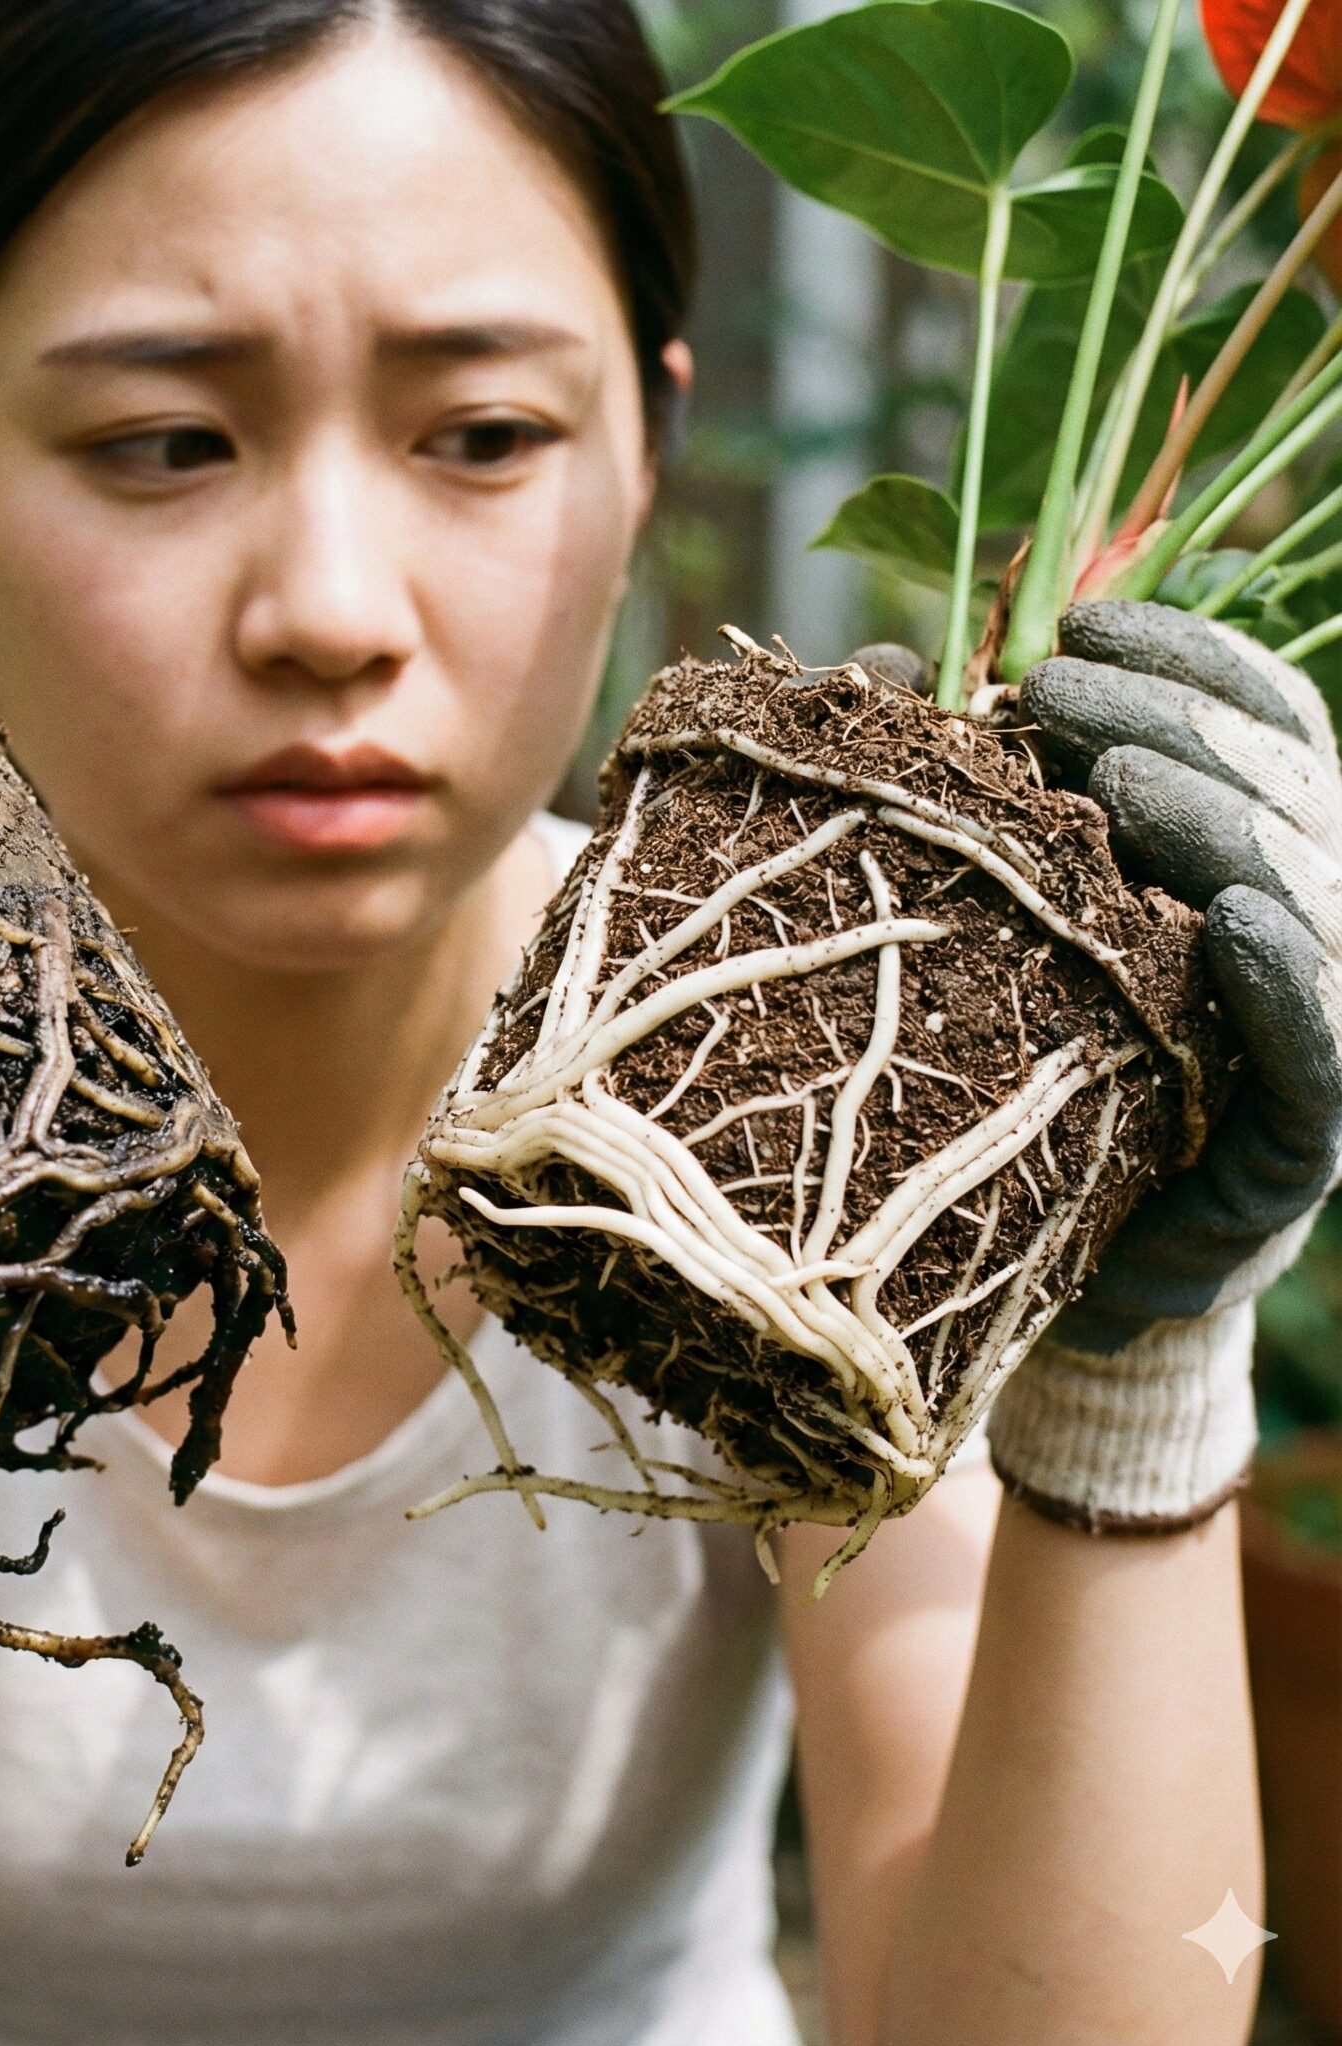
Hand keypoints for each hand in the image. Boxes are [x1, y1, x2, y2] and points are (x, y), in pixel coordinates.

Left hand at [985, 599, 1341, 1530]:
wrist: (1067, 1276)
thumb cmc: (1026, 1081)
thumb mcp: (1012, 921)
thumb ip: (1002, 814)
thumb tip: (897, 682)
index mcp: (1250, 867)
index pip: (1264, 728)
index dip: (1190, 659)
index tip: (1078, 617)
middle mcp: (1305, 931)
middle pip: (1285, 788)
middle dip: (1175, 719)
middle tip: (1052, 683)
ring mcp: (1319, 1031)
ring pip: (1313, 888)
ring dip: (1219, 820)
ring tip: (1115, 772)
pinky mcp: (1305, 1137)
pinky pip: (1318, 1043)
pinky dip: (1289, 975)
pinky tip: (1237, 921)